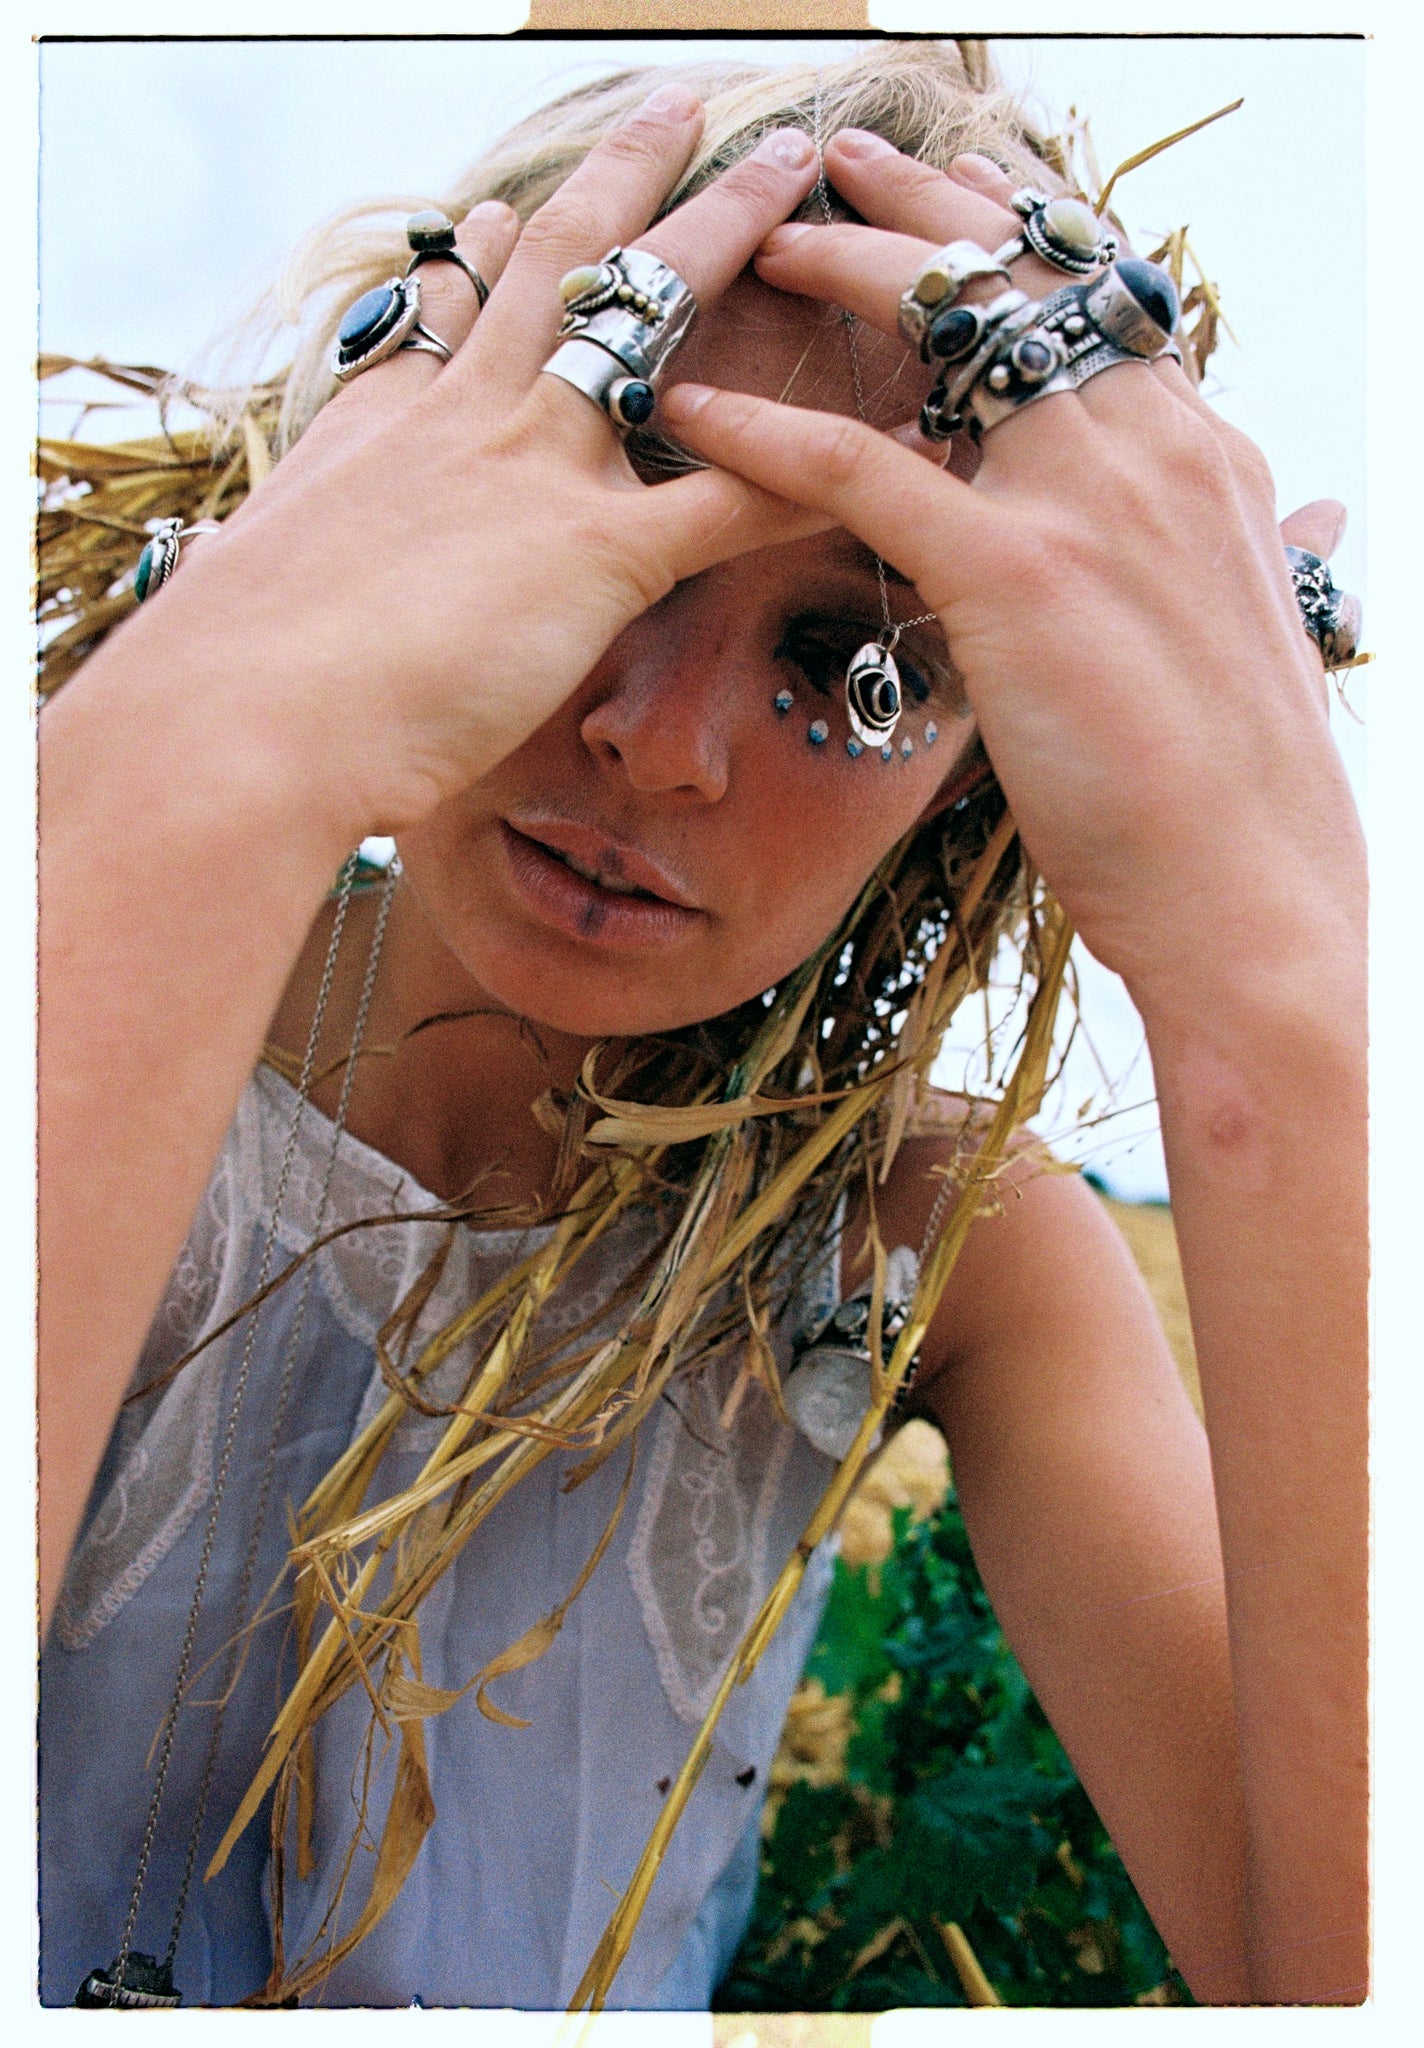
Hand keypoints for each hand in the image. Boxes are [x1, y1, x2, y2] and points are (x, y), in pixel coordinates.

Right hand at [92, 87, 824, 838]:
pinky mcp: (594, 555)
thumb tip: (242, 568)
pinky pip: (730, 497)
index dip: (493, 247)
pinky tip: (878, 440)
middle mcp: (467, 416)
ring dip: (729, 235)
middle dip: (631, 175)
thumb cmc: (239, 678)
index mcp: (388, 423)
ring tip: (795, 175)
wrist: (246, 717)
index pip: (456, 309)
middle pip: (561, 262)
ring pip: (650, 318)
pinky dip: (811, 468)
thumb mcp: (258, 584)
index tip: (512, 200)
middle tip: (686, 106)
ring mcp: (535, 469)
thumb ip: (281, 558)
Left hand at [662, 134, 1363, 1011]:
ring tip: (756, 244)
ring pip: (948, 331)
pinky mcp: (1019, 573)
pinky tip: (695, 412)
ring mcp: (1090, 500)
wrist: (1252, 889)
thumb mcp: (1261, 628)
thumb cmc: (1240, 784)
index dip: (1017, 235)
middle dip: (922, 206)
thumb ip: (1258, 547)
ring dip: (840, 271)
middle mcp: (1155, 447)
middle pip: (1024, 276)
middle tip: (834, 167)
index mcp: (1204, 454)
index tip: (950, 194)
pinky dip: (767, 434)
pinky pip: (865, 469)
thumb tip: (1307, 515)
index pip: (1100, 299)